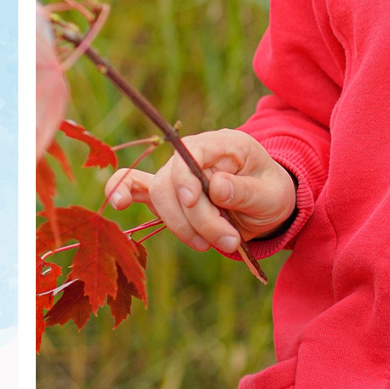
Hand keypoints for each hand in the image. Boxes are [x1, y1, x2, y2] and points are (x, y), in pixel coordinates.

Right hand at [105, 129, 294, 256]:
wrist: (267, 207)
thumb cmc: (272, 195)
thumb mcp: (272, 194)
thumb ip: (246, 191)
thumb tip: (216, 188)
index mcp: (225, 144)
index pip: (192, 150)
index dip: (185, 176)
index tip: (194, 201)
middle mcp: (197, 154)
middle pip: (172, 181)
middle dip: (195, 218)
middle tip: (228, 241)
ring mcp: (180, 173)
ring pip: (159, 196)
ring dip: (182, 227)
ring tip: (214, 244)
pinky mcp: (170, 193)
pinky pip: (138, 187)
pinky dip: (124, 192)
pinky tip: (117, 203)